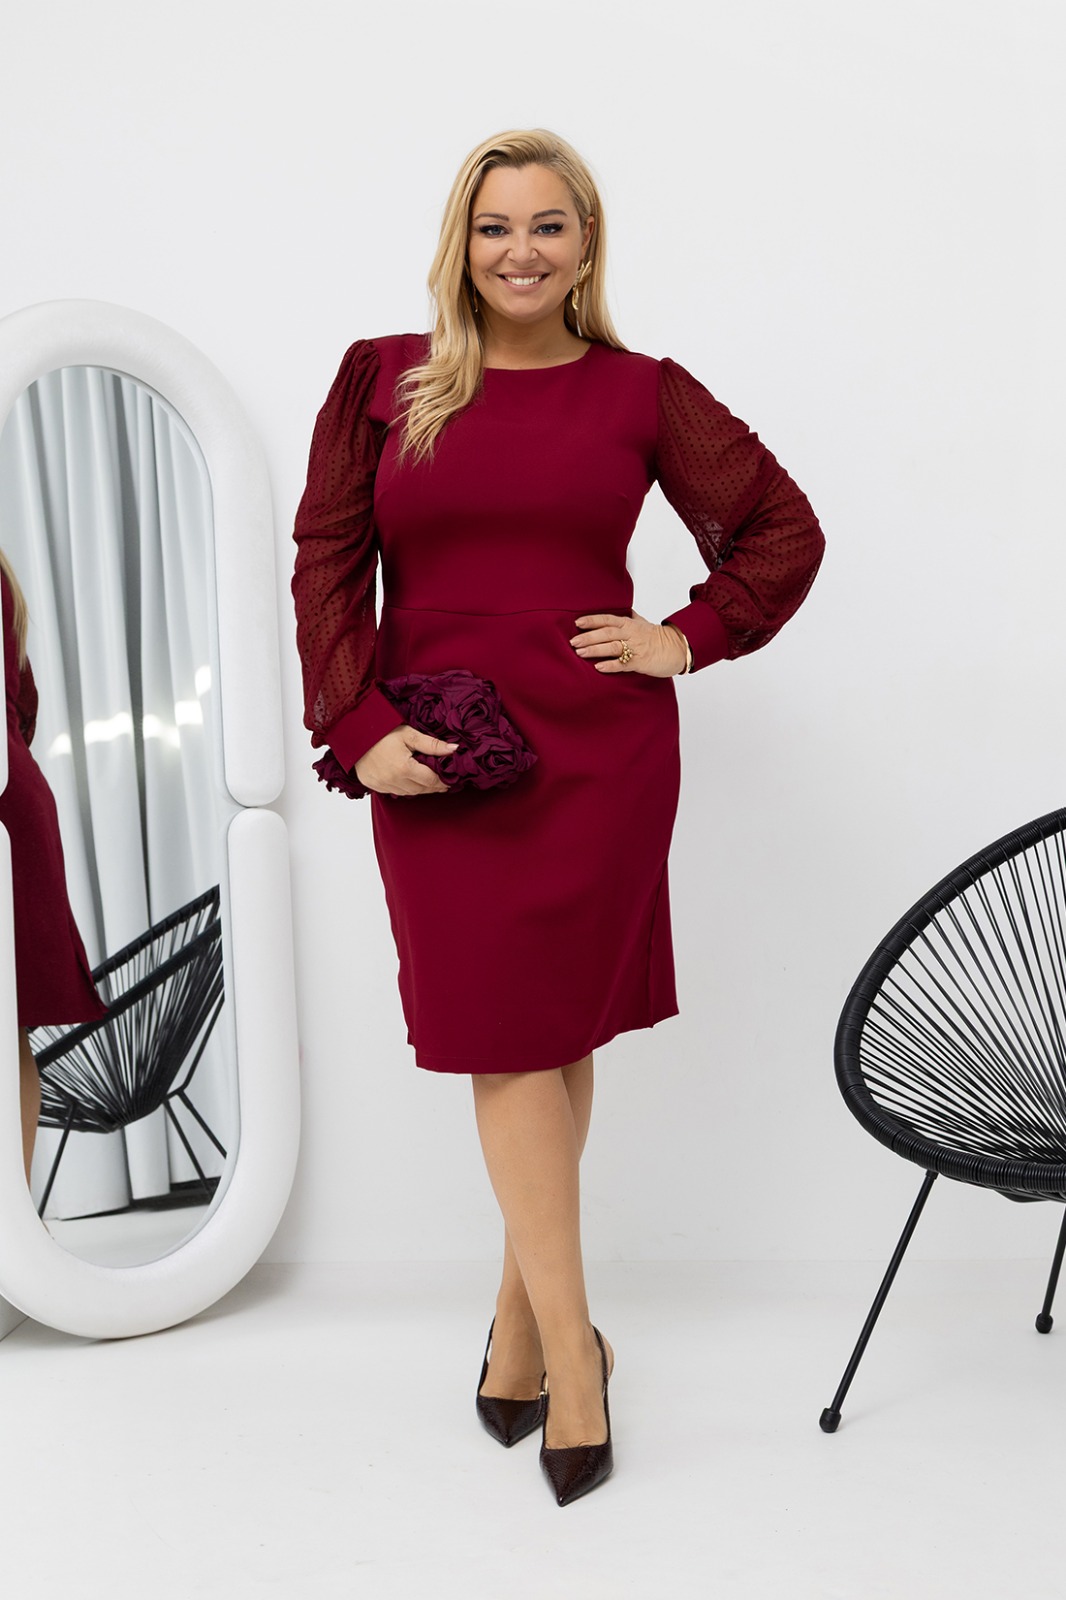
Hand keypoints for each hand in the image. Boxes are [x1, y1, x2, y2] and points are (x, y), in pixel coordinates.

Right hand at [354, 725, 456, 795]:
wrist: (355, 733)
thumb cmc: (382, 731)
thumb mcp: (410, 735)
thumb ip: (432, 745)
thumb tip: (454, 749)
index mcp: (404, 768)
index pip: (430, 781)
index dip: (442, 781)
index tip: (449, 780)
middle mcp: (393, 780)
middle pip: (421, 789)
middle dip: (433, 786)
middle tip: (442, 782)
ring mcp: (382, 785)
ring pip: (409, 793)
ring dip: (420, 788)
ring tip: (427, 781)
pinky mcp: (375, 786)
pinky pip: (396, 792)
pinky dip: (405, 788)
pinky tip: (409, 781)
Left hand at [569, 612, 687, 676]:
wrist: (677, 648)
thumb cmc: (658, 637)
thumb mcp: (642, 623)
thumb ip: (629, 618)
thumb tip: (621, 610)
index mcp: (629, 624)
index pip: (607, 619)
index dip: (592, 620)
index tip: (577, 623)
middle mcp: (631, 634)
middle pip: (606, 633)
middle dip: (588, 637)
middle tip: (573, 642)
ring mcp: (635, 648)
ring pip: (612, 647)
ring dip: (595, 649)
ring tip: (580, 653)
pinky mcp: (640, 662)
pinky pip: (623, 664)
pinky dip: (610, 665)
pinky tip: (598, 667)